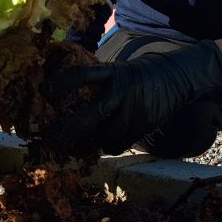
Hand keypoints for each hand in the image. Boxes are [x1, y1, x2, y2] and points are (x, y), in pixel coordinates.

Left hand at [43, 40, 221, 156]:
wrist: (178, 78)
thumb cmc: (141, 74)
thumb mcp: (120, 70)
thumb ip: (100, 81)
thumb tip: (69, 94)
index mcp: (114, 73)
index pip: (83, 75)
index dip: (63, 82)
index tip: (44, 91)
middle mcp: (122, 92)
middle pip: (89, 115)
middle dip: (67, 131)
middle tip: (48, 140)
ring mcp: (133, 112)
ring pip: (102, 137)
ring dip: (83, 146)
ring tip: (68, 150)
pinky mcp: (141, 127)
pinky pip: (117, 144)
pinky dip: (105, 147)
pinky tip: (97, 146)